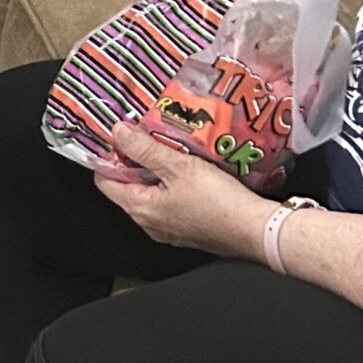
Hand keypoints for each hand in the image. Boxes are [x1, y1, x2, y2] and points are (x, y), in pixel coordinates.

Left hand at [96, 121, 266, 256]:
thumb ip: (145, 148)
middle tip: (142, 136)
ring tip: (165, 147)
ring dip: (153, 172)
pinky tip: (185, 169)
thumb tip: (117, 132)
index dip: (107, 158)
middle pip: (127, 188)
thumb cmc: (217, 200)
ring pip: (150, 195)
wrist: (256, 230)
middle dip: (131, 162)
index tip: (117, 137)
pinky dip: (170, 185)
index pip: (105, 182)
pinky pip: (169, 203)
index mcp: (140, 208)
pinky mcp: (188, 230)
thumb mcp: (178, 166)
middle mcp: (149, 224)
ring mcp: (169, 229)